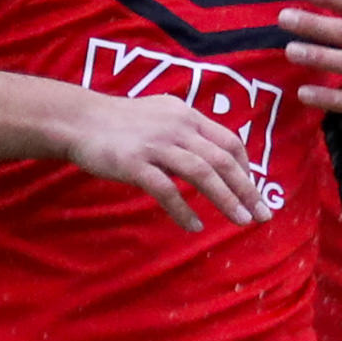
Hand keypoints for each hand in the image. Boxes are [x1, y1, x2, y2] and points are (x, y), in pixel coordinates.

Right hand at [54, 87, 268, 231]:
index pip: (230, 142)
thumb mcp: (162, 115)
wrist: (79, 120)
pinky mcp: (135, 164)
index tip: (254, 190)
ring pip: (202, 174)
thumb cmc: (121, 122)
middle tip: (263, 215)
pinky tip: (195, 226)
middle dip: (247, 189)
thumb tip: (214, 154)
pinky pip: (166, 190)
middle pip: (223, 160)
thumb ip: (188, 131)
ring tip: (242, 221)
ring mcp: (156, 145)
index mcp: (187, 116)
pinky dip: (184, 210)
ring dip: (227, 200)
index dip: (247, 168)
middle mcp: (177, 127)